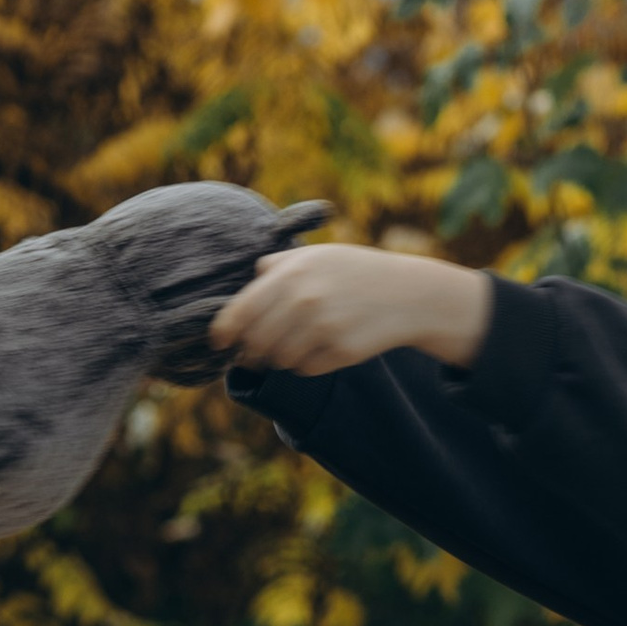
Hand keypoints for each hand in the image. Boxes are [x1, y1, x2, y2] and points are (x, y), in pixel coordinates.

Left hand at [210, 244, 492, 377]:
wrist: (406, 294)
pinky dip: (306, 365)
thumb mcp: (317, 255)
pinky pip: (305, 370)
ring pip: (279, 360)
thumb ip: (279, 265)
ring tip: (295, 345)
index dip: (224, 332)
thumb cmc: (356, 272)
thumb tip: (247, 280)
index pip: (241, 312)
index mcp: (291, 274)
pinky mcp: (341, 352)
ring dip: (280, 358)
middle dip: (251, 351)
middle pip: (256, 342)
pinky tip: (321, 348)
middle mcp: (304, 301)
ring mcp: (323, 328)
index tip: (220, 342)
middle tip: (254, 352)